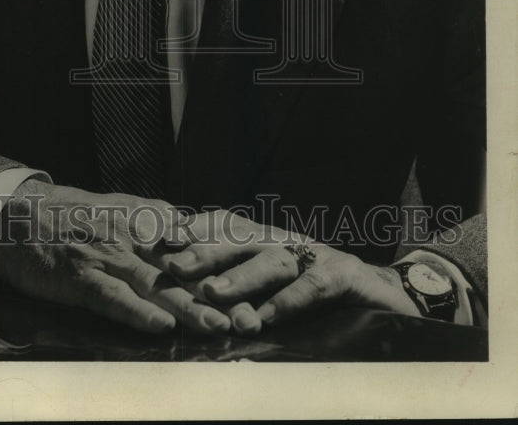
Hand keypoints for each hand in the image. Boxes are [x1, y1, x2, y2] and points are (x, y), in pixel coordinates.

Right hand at [0, 180, 232, 334]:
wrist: (22, 216)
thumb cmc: (74, 215)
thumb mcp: (121, 207)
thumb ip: (157, 219)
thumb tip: (195, 231)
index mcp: (145, 221)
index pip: (191, 247)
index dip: (222, 269)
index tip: (252, 289)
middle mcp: (132, 238)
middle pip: (180, 270)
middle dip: (215, 295)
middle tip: (246, 316)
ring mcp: (108, 258)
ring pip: (155, 286)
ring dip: (187, 309)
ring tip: (216, 327)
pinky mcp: (82, 279)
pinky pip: (114, 298)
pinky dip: (137, 313)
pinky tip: (160, 327)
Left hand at [160, 210, 420, 333]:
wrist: (388, 298)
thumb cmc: (322, 299)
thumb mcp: (275, 291)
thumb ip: (240, 291)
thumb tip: (188, 293)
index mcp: (267, 242)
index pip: (224, 230)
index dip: (192, 234)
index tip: (158, 242)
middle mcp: (287, 243)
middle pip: (241, 240)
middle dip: (205, 252)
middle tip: (174, 266)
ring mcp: (316, 256)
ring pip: (272, 260)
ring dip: (241, 277)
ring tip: (212, 293)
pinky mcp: (345, 277)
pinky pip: (313, 286)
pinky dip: (289, 300)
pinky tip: (268, 316)